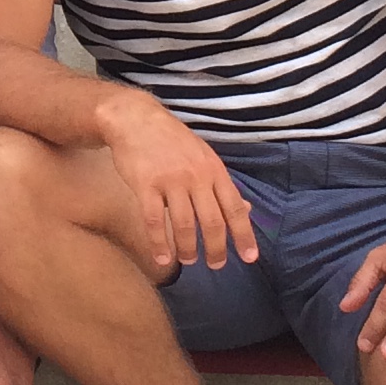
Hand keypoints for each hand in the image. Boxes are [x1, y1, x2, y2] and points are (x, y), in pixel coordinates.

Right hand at [99, 93, 255, 274]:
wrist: (136, 119)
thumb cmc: (172, 140)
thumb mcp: (204, 157)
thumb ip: (223, 185)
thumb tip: (247, 211)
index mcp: (214, 170)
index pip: (235, 208)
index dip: (244, 235)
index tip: (249, 258)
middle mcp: (196, 177)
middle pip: (212, 221)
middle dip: (216, 248)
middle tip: (215, 265)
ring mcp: (171, 181)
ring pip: (185, 224)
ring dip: (188, 248)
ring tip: (188, 260)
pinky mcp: (145, 185)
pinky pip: (154, 220)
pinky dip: (158, 243)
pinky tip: (161, 258)